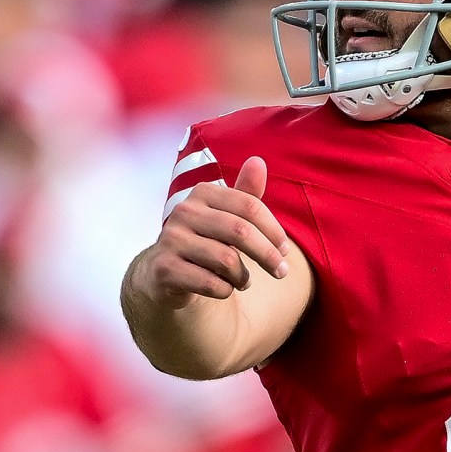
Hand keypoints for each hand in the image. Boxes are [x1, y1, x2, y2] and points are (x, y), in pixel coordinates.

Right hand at [127, 158, 291, 305]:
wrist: (164, 273)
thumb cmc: (206, 241)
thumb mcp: (228, 217)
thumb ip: (245, 195)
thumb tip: (258, 161)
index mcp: (202, 192)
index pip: (250, 206)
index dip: (274, 230)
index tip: (286, 251)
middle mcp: (184, 211)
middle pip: (240, 232)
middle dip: (268, 256)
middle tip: (281, 272)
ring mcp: (171, 239)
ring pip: (226, 260)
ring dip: (243, 277)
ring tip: (244, 282)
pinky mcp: (165, 269)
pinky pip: (210, 283)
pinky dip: (225, 290)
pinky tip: (225, 289)